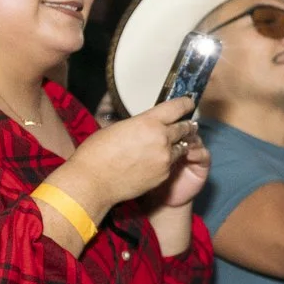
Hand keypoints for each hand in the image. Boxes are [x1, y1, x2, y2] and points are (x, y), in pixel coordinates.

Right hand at [62, 96, 201, 212]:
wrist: (94, 181)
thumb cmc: (97, 153)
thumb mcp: (116, 128)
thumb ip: (137, 125)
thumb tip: (144, 124)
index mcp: (147, 122)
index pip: (176, 108)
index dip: (185, 104)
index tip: (189, 102)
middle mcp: (161, 138)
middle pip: (184, 128)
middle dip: (187, 126)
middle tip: (189, 125)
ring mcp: (165, 158)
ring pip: (181, 147)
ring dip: (179, 144)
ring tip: (176, 143)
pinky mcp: (164, 174)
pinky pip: (171, 164)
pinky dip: (167, 161)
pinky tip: (157, 162)